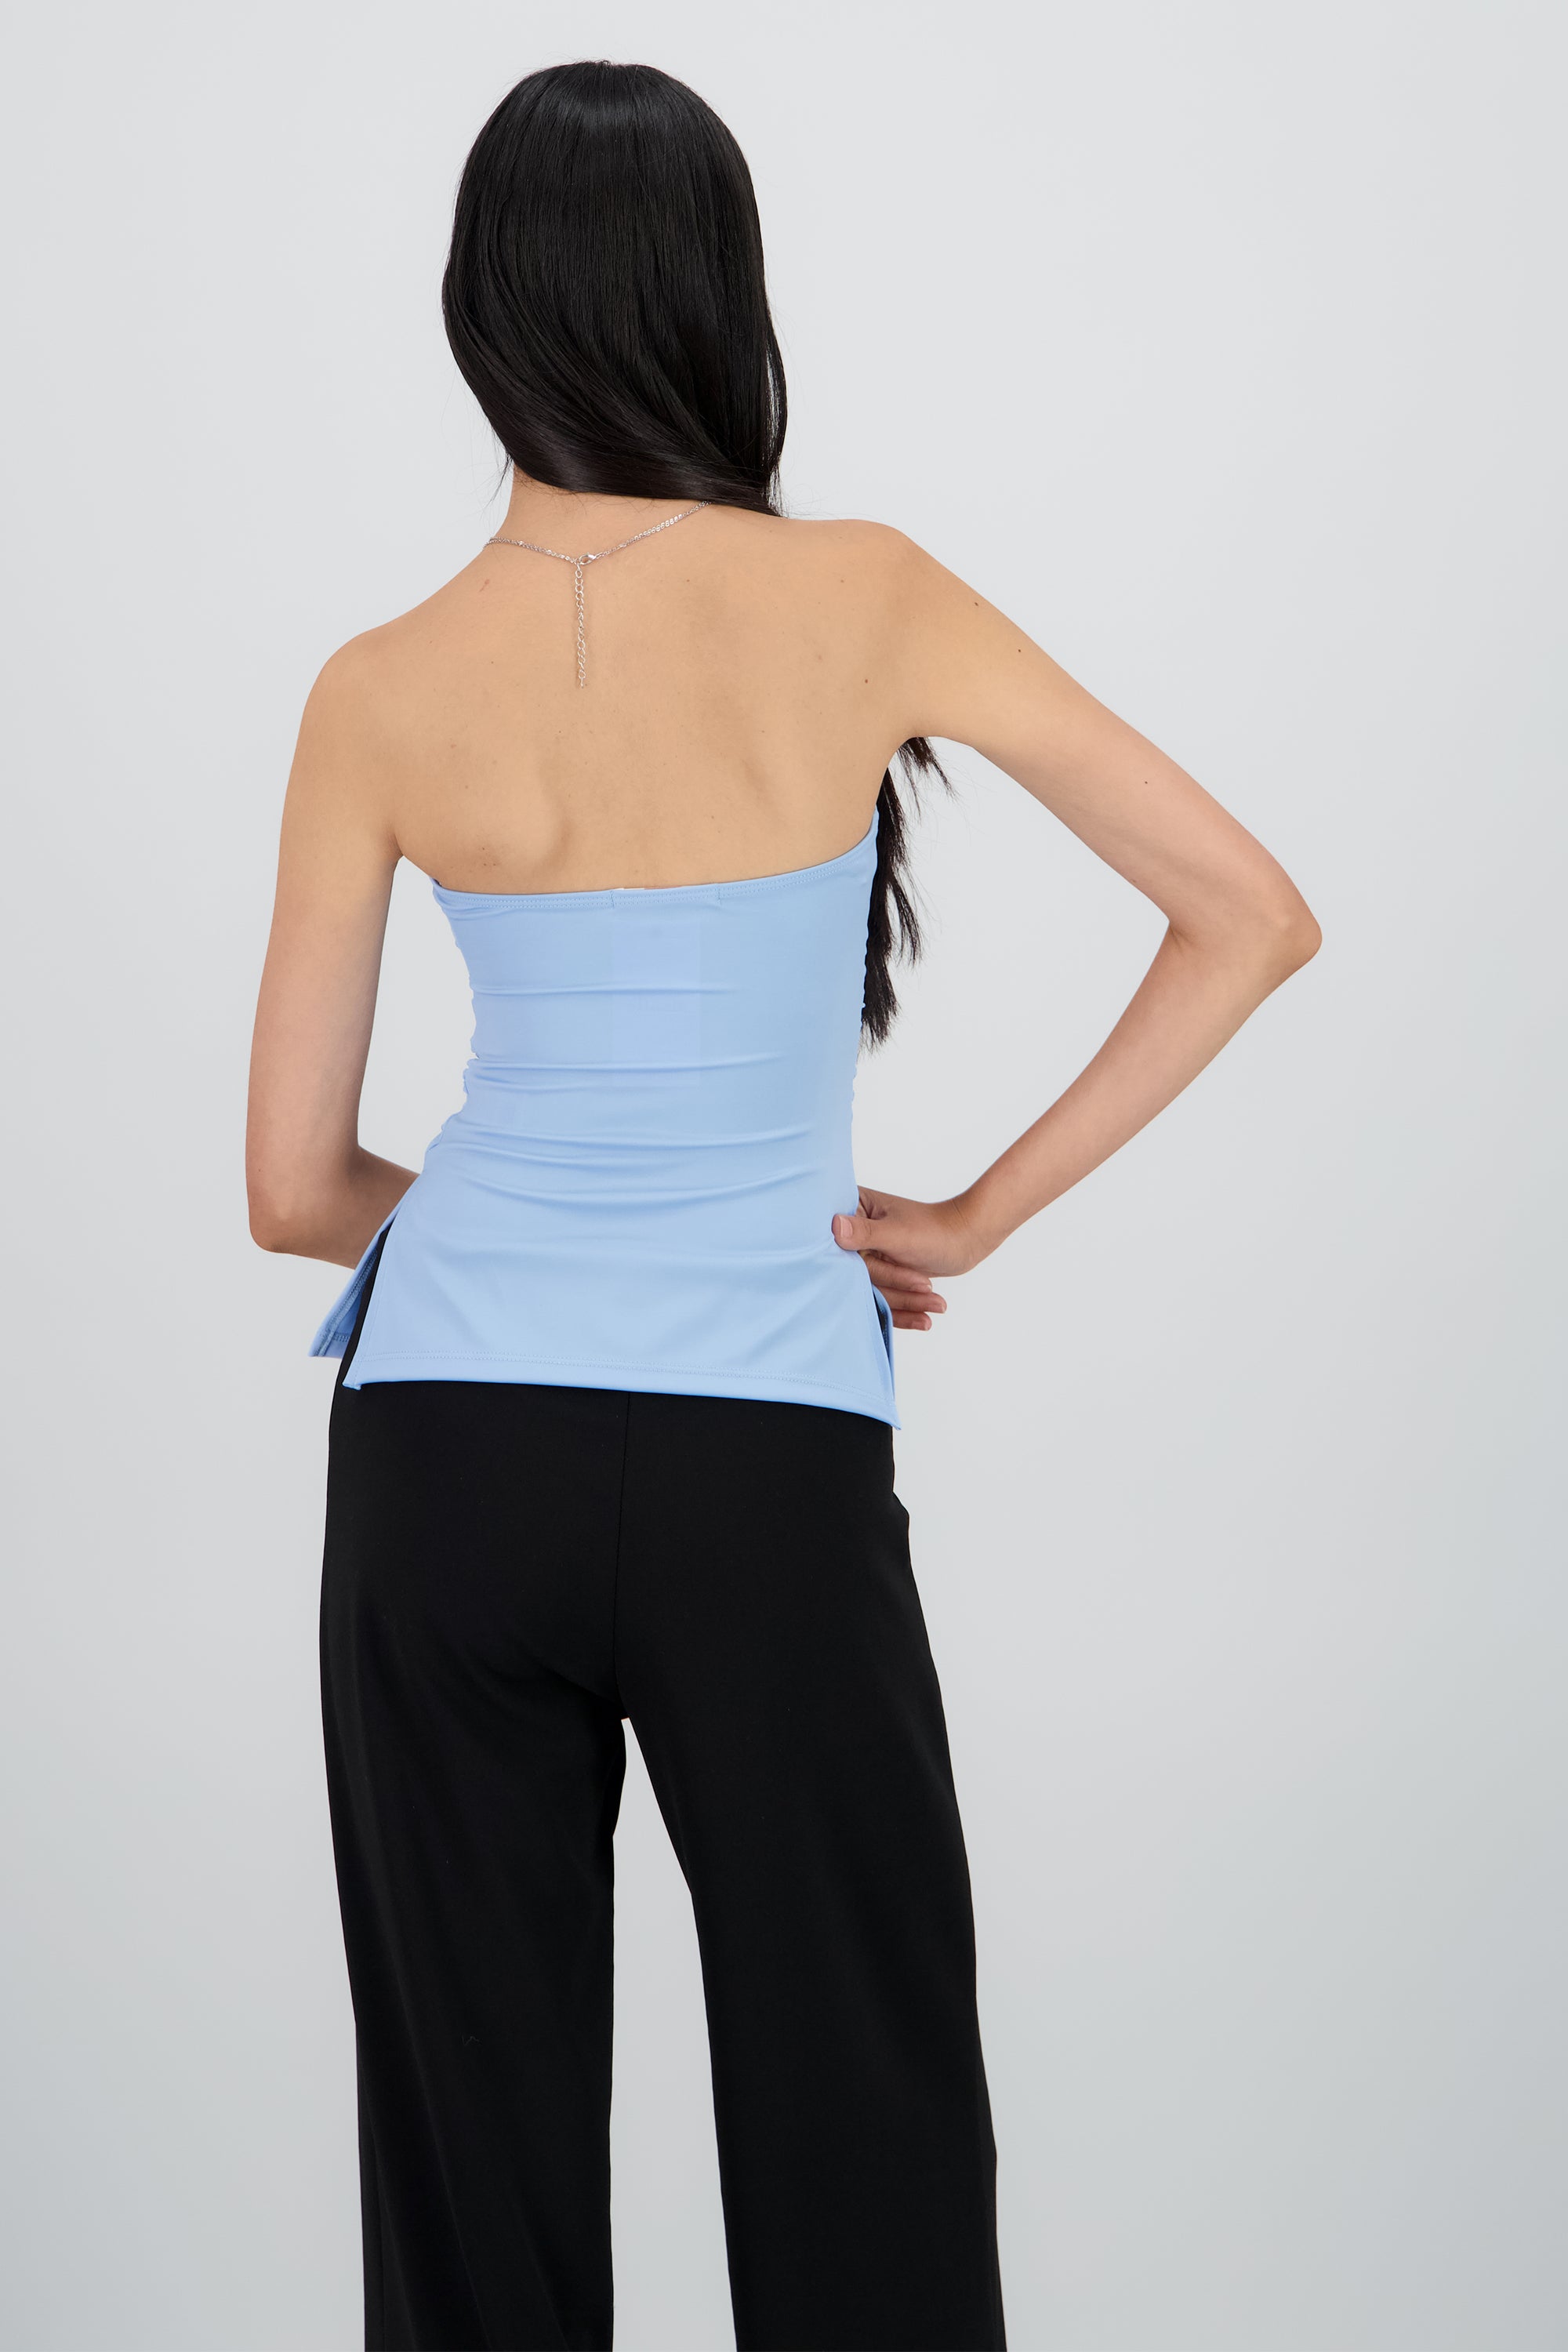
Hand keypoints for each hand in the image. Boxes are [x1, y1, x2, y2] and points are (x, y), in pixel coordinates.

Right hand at [830, 1188, 987, 1331]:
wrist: (966, 1239)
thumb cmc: (936, 1229)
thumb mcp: (898, 1233)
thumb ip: (865, 1233)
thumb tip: (833, 1226)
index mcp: (853, 1209)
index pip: (836, 1243)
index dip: (850, 1264)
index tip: (876, 1270)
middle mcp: (854, 1232)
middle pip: (857, 1272)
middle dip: (894, 1286)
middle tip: (925, 1287)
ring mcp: (866, 1255)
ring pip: (874, 1289)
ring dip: (907, 1301)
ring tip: (937, 1304)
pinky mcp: (880, 1273)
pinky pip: (884, 1299)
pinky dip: (905, 1311)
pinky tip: (925, 1320)